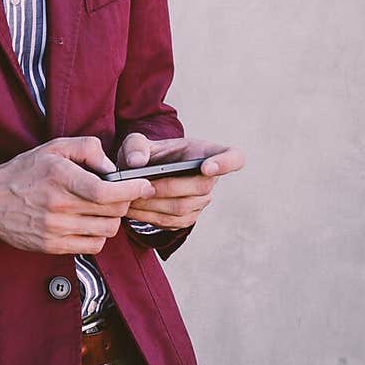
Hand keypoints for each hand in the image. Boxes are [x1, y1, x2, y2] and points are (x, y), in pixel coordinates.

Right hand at [0, 136, 156, 253]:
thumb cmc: (23, 172)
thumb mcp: (53, 148)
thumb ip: (87, 148)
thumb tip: (112, 166)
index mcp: (60, 177)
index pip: (106, 191)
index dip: (132, 190)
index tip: (144, 185)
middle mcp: (58, 205)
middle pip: (112, 211)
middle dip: (124, 202)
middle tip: (122, 194)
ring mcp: (55, 229)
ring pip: (106, 231)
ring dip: (112, 219)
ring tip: (103, 208)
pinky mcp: (52, 246)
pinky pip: (92, 246)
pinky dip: (99, 236)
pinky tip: (90, 223)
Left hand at [120, 133, 244, 230]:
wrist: (142, 173)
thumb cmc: (147, 153)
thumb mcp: (137, 142)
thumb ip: (135, 146)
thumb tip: (137, 163)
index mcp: (207, 152)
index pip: (234, 158)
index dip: (226, 163)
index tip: (206, 168)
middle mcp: (210, 179)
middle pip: (201, 188)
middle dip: (168, 188)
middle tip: (141, 187)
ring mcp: (201, 201)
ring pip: (183, 208)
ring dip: (154, 205)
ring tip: (129, 198)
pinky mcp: (187, 218)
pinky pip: (172, 222)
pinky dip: (149, 217)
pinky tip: (132, 209)